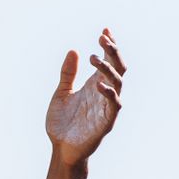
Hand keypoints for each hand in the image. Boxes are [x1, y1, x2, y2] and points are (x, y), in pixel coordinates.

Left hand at [45, 29, 125, 166]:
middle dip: (113, 52)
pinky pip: (114, 105)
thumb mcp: (61, 93)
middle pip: (117, 68)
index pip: (108, 61)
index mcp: (95, 85)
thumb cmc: (62, 123)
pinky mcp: (106, 122)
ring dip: (108, 69)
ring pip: (117, 83)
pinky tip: (99, 84)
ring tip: (93, 58)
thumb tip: (73, 50)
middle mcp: (104, 93)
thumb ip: (67, 74)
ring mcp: (107, 107)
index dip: (109, 46)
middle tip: (103, 38)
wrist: (60, 149)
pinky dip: (109, 93)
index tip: (105, 30)